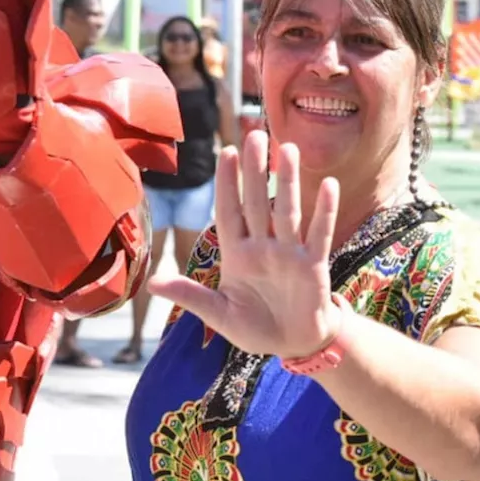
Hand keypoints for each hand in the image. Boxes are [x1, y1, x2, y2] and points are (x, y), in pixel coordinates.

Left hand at [147, 131, 344, 358]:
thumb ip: (190, 296)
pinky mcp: (314, 266)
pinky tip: (328, 185)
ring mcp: (289, 253)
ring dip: (288, 181)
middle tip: (256, 135)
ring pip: (287, 210)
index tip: (226, 152)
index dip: (227, 183)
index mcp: (237, 254)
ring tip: (288, 149)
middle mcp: (262, 246)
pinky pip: (319, 234)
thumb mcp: (218, 314)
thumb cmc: (254, 327)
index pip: (229, 211)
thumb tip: (151, 284)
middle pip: (257, 201)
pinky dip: (324, 211)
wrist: (293, 345)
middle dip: (255, 170)